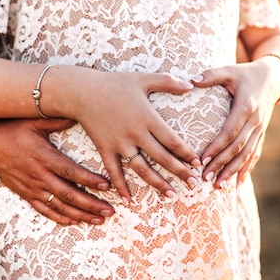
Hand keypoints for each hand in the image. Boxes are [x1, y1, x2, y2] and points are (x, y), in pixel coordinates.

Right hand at [0, 118, 114, 224]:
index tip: (107, 185)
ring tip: (99, 219)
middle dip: (91, 204)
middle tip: (110, 211)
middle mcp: (39, 175)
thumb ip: (57, 120)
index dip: (89, 180)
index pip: (71, 172)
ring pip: (59, 206)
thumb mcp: (34, 121)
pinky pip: (45, 210)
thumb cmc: (12, 130)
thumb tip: (79, 112)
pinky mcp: (26, 194)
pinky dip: (60, 217)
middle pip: (69, 194)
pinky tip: (75, 222)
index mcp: (44, 157)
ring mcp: (32, 187)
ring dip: (80, 214)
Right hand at [70, 70, 200, 202]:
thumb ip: (168, 82)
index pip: (172, 140)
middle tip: (194, 184)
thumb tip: (191, 85)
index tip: (197, 163)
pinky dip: (121, 187)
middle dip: (180, 172)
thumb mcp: (143, 79)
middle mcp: (136, 133)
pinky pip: (114, 172)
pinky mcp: (105, 149)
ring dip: (158, 183)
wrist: (81, 91)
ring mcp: (120, 144)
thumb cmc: (114, 83)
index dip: (186, 153)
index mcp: (148, 117)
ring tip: (172, 195)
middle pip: (162, 158)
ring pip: (142, 169)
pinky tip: (129, 201)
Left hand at [191, 57, 279, 187]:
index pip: (230, 131)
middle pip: (238, 147)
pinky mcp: (261, 134)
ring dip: (233, 171)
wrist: (272, 78)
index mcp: (246, 106)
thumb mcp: (230, 70)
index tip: (202, 159)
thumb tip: (190, 81)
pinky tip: (237, 184)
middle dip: (222, 164)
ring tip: (218, 186)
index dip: (217, 147)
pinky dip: (246, 170)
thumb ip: (211, 75)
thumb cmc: (245, 74)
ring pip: (247, 154)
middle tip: (205, 177)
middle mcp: (255, 120)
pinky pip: (255, 154)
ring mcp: (260, 129)